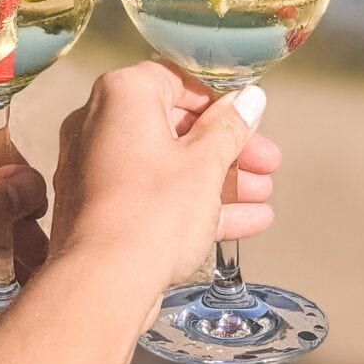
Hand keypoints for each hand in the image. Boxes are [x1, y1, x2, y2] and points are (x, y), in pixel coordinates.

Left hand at [51, 61, 278, 301]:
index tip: (250, 119)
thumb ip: (231, 126)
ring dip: (218, 178)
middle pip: (176, 125)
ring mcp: (97, 168)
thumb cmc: (153, 211)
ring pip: (168, 164)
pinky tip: (246, 221)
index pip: (177, 80)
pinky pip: (153, 195)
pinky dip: (194, 204)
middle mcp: (99, 123)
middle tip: (266, 163)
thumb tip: (250, 99)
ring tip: (262, 195)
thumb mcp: (205, 163)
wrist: (103, 284)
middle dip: (227, 147)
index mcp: (122, 95)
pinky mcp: (101, 208)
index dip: (220, 100)